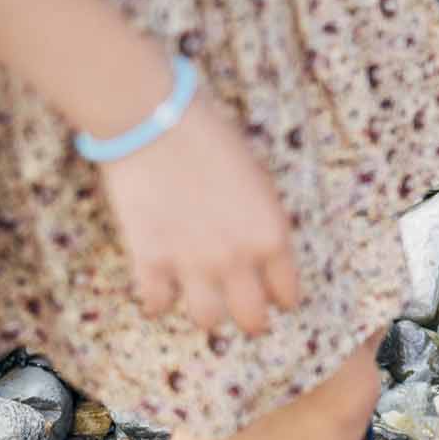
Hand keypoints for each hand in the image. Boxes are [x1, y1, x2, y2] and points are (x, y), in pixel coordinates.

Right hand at [95, 94, 301, 335]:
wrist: (153, 120)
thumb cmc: (210, 138)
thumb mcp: (258, 181)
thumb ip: (263, 222)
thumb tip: (263, 251)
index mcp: (271, 237)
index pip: (287, 294)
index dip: (280, 297)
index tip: (272, 296)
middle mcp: (237, 259)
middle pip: (251, 319)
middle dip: (249, 319)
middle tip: (241, 312)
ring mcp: (193, 263)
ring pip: (207, 320)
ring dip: (206, 313)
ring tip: (200, 300)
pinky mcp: (151, 259)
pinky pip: (157, 302)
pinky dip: (157, 302)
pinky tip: (158, 293)